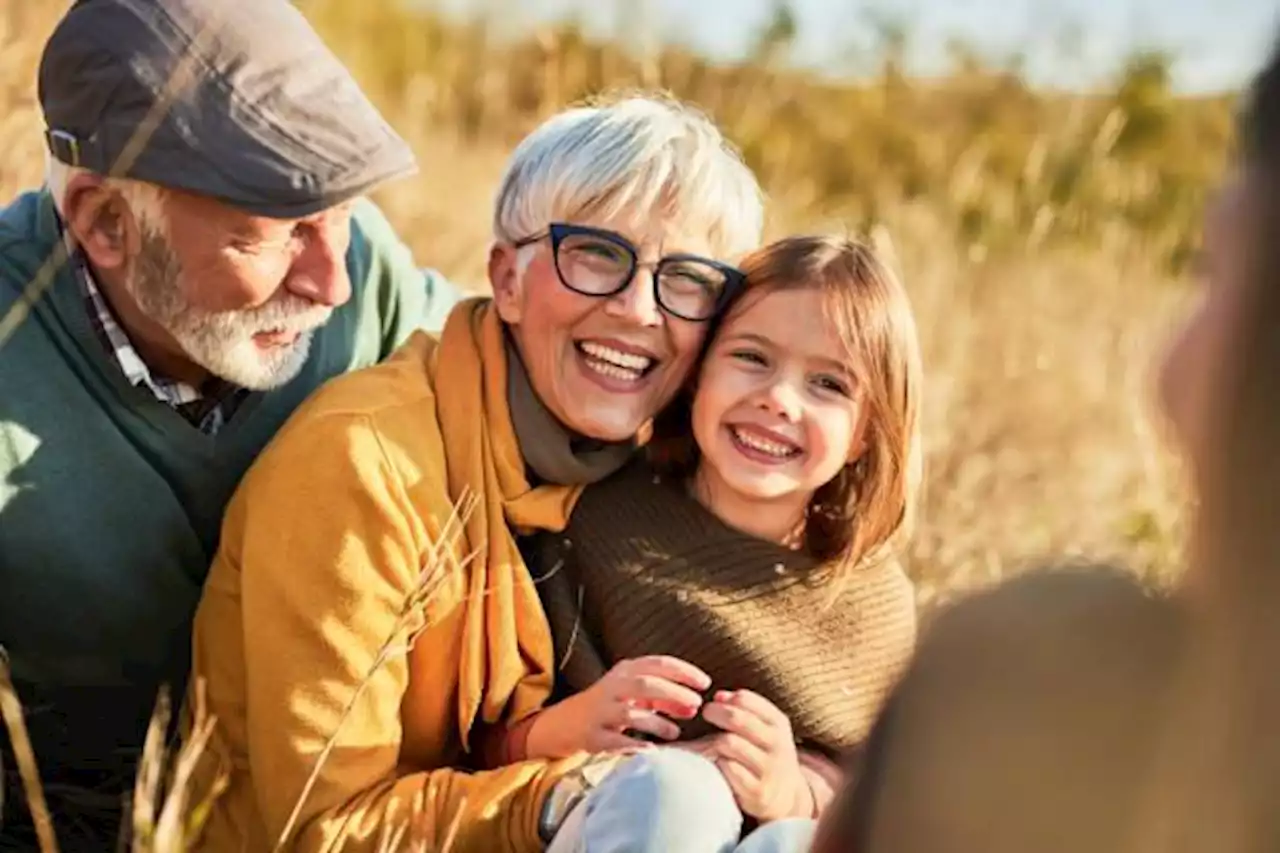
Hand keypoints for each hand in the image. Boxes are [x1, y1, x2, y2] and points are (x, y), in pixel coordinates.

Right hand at [525, 656, 710, 757]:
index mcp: (625, 671)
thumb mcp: (636, 694)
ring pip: (631, 712)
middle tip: (696, 705)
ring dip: (657, 723)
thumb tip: (694, 707)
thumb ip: (665, 698)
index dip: (684, 671)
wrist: (567, 722)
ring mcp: (601, 711)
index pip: (658, 663)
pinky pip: (615, 740)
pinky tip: (652, 751)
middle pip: (646, 684)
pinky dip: (634, 745)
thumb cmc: (612, 705)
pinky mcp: (593, 735)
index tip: (705, 683)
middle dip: (674, 693)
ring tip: (675, 733)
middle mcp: (612, 687)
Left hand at [701, 690, 810, 821]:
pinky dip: (718, 764)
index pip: (745, 699)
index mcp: (778, 723)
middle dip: (715, 713)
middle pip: (735, 718)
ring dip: (714, 741)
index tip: (715, 702)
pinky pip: (727, 768)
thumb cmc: (766, 755)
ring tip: (712, 744)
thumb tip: (719, 696)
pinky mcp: (758, 791)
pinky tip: (719, 765)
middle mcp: (777, 744)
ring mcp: (769, 769)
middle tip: (706, 715)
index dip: (724, 700)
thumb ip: (745, 708)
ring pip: (729, 742)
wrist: (785, 797)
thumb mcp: (766, 728)